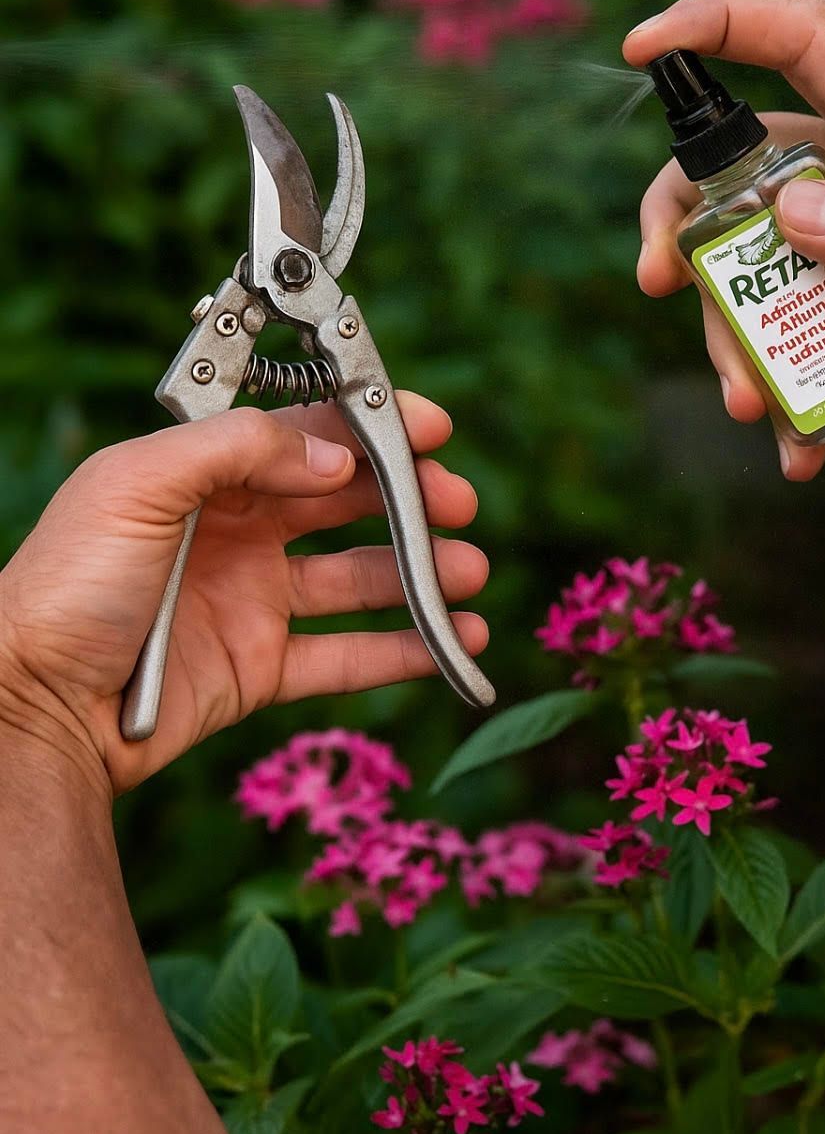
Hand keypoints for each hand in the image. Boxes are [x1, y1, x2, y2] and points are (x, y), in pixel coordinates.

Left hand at [0, 394, 487, 795]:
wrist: (32, 704)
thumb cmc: (68, 584)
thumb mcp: (139, 483)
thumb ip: (237, 448)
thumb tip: (333, 457)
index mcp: (204, 475)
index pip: (307, 437)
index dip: (373, 428)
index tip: (433, 429)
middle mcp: (236, 531)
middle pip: (345, 503)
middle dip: (410, 497)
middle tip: (459, 504)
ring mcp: (251, 600)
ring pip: (358, 578)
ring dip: (420, 571)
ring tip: (471, 572)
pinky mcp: (260, 668)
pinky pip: (347, 655)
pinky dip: (405, 649)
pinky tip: (454, 640)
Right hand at [623, 0, 824, 479]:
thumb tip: (789, 209)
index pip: (805, 40)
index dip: (722, 22)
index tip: (643, 47)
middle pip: (737, 162)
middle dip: (683, 223)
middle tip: (658, 281)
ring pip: (748, 260)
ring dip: (734, 338)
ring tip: (753, 407)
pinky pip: (783, 326)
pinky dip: (780, 387)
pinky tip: (796, 446)